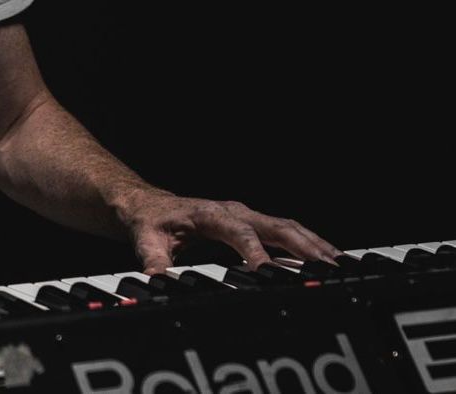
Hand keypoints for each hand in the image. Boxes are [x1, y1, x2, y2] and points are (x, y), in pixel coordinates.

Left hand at [116, 187, 340, 273]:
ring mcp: (245, 216)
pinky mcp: (251, 224)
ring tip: (341, 266)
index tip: (269, 273)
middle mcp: (232, 211)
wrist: (148, 205)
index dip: (255, 251)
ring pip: (287, 227)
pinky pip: (285, 232)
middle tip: (330, 268)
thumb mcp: (145, 241)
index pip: (238, 231)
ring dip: (314, 245)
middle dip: (304, 246)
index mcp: (208, 214)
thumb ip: (154, 261)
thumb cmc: (150, 222)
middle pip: (275, 225)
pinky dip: (308, 244)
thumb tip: (155, 283)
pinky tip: (327, 261)